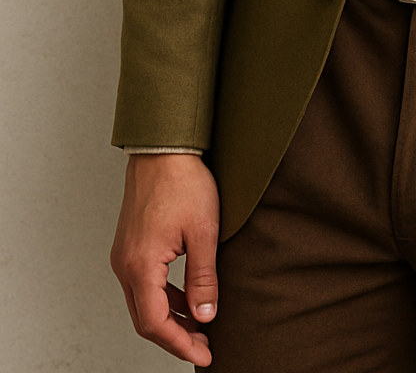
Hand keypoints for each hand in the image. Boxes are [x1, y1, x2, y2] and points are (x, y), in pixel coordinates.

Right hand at [111, 153, 220, 365]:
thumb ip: (203, 278)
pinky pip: (142, 284)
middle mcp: (124, 265)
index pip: (155, 323)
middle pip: (145, 319)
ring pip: (143, 303)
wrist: (163, 149)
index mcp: (140, 265)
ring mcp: (124, 256)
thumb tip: (206, 316)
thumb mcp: (203, 232)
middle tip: (204, 345)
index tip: (204, 353)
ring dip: (170, 319)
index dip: (180, 344)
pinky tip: (187, 298)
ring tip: (200, 326)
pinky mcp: (129, 246)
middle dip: (175, 337)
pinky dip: (164, 298)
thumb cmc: (183, 182)